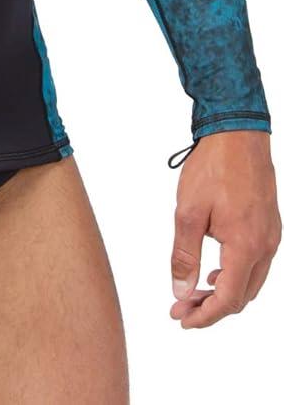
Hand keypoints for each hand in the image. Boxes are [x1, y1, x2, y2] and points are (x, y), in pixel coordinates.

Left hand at [169, 129, 280, 326]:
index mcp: (246, 246)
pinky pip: (257, 263)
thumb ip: (184, 255)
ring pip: (252, 281)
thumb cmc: (214, 167)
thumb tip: (181, 289)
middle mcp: (265, 246)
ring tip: (196, 289)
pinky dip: (237, 273)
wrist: (238, 133)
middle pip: (243, 296)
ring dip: (225, 291)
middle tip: (182, 305)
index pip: (228, 299)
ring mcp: (271, 235)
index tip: (182, 319)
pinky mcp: (270, 225)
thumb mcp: (188, 212)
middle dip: (212, 307)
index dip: (204, 316)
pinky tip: (216, 267)